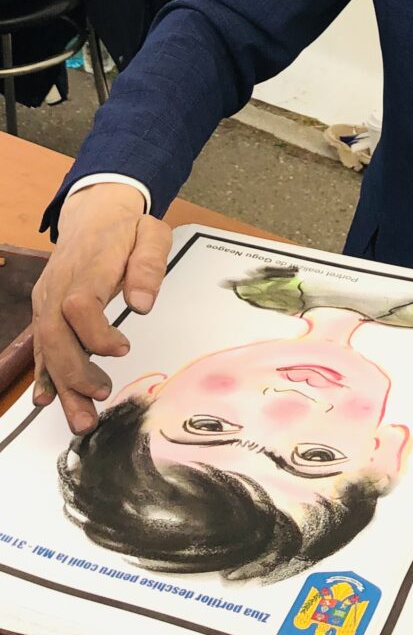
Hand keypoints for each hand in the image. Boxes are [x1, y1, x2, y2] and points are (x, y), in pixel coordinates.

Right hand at [31, 184, 171, 433]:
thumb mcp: (150, 233)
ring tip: (81, 419)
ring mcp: (47, 300)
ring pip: (46, 347)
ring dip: (62, 386)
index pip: (79, 305)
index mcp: (87, 267)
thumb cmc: (125, 228)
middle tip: (102, 395)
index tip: (123, 349)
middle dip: (75, 373)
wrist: (93, 214)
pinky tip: (48, 400)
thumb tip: (143, 303)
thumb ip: (149, 264)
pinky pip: (41, 346)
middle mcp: (59, 287)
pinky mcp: (45, 311)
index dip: (96, 334)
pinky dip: (44, 375)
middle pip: (55, 334)